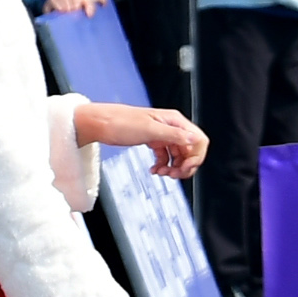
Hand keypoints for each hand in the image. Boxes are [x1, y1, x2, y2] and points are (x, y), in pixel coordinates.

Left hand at [76, 101, 206, 177]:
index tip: (185, 168)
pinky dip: (163, 166)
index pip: (199, 140)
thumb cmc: (119, 122)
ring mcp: (163, 135)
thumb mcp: (149, 129)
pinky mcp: (153, 141)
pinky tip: (154, 170)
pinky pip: (166, 157)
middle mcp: (171, 127)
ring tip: (162, 174)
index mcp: (175, 121)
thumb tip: (195, 139)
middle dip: (185, 165)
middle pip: (191, 150)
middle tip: (173, 175)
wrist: (98, 123)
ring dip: (174, 168)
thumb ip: (174, 135)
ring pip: (179, 155)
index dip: (196, 157)